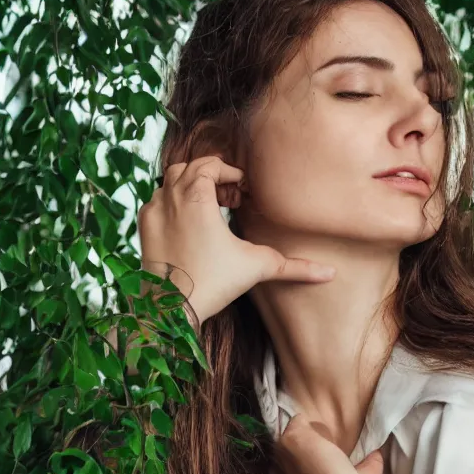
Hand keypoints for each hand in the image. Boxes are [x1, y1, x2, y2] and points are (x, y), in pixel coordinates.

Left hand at [137, 155, 336, 327]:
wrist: (170, 308)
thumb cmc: (213, 282)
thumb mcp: (257, 267)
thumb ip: (294, 266)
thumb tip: (329, 273)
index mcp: (195, 194)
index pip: (211, 164)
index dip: (230, 173)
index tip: (243, 190)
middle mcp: (169, 196)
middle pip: (187, 168)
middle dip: (209, 176)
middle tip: (229, 198)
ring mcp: (152, 211)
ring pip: (169, 182)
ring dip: (189, 187)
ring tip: (210, 210)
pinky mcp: (143, 228)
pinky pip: (156, 202)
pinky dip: (172, 204)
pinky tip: (189, 225)